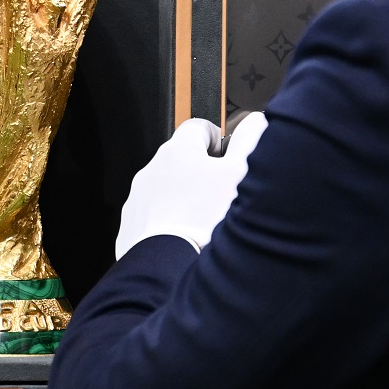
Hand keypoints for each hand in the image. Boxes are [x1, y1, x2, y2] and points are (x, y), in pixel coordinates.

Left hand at [114, 113, 268, 258]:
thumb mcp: (240, 173)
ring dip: (184, 199)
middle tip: (222, 194)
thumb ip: (250, 140)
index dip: (217, 140)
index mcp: (178, 151)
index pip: (198, 127)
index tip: (227, 156)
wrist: (169, 267)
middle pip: (181, 160)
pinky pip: (155, 218)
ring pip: (167, 191)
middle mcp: (152, 170)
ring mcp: (138, 200)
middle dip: (201, 173)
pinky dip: (170, 223)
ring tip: (206, 222)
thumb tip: (255, 121)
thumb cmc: (205, 221)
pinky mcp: (132, 227)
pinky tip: (188, 238)